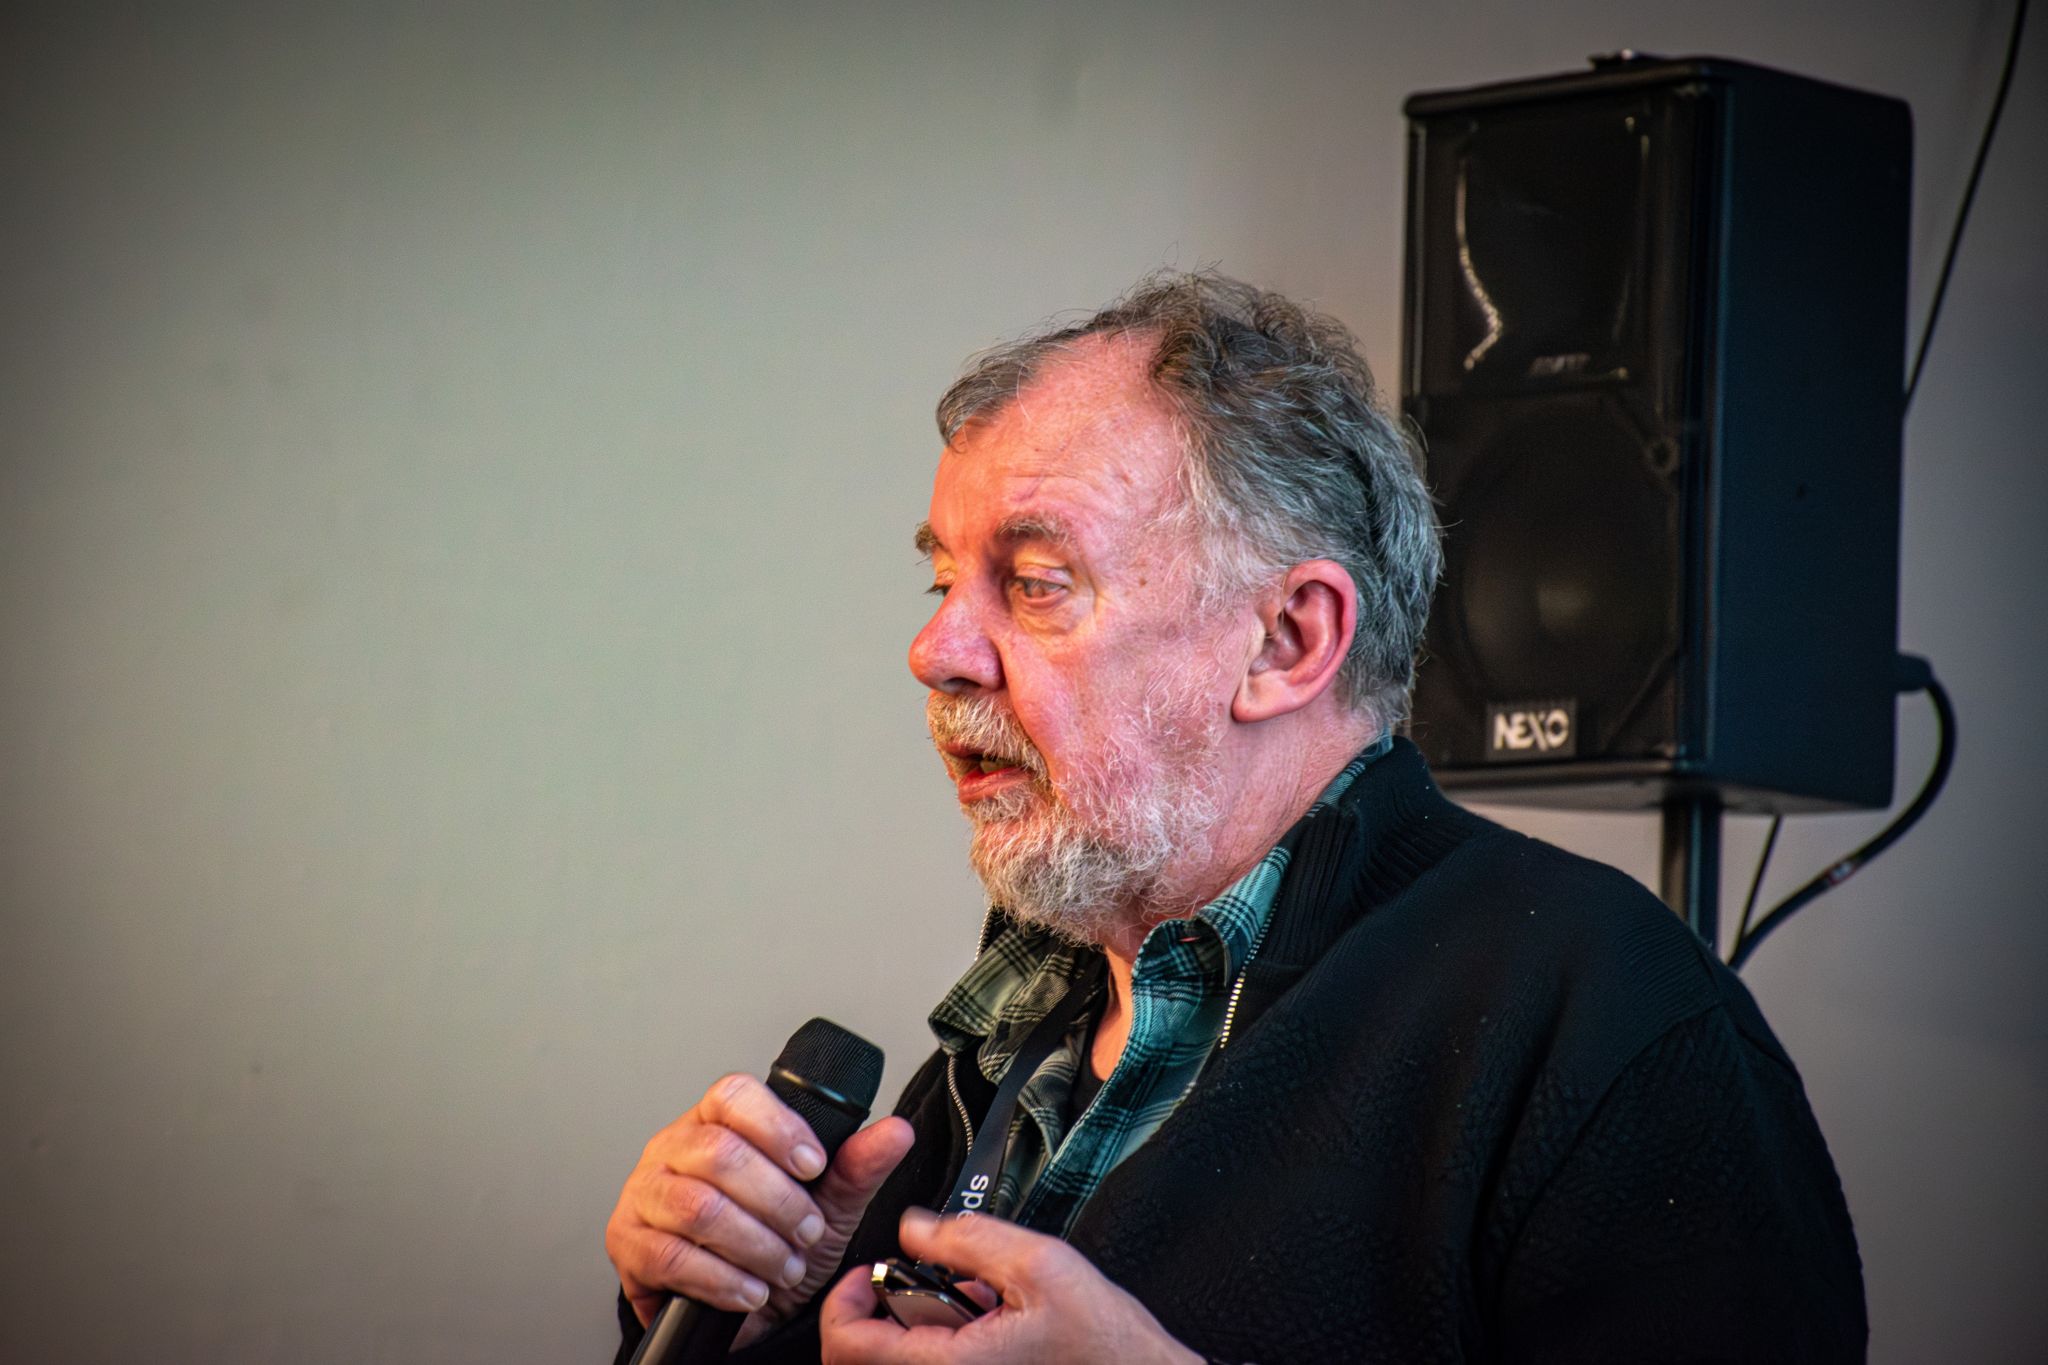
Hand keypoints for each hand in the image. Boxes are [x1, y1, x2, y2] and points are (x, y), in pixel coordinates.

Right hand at [605, 1072, 913, 1346]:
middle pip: (719, 1154)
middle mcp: (673, 1147)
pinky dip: (722, 1279)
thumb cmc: (773, 1240)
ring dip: (753, 1244)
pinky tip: (750, 1289)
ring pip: (698, 1207)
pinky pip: (672, 1257)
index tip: (814, 1165)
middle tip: (807, 1231)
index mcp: (716, 1121)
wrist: (737, 1307)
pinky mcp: (628, 1243)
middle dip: (777, 1201)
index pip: (733, 1095)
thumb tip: (896, 1132)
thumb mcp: (825, 1204)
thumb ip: (856, 1167)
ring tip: (784, 1266)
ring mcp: (644, 1193)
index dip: (776, 1127)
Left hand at [817, 1207, 1201, 1364]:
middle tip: (906, 1281)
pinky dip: (941, 1343)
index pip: (848, 1347)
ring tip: (963, 1301)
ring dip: (914, 1328)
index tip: (866, 1273)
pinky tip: (982, 1322)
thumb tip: (912, 1227)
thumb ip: (967, 1238)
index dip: (843, 1302)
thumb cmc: (1106, 1343)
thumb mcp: (1040, 1265)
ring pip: (902, 1361)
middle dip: (878, 1313)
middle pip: (865, 1359)